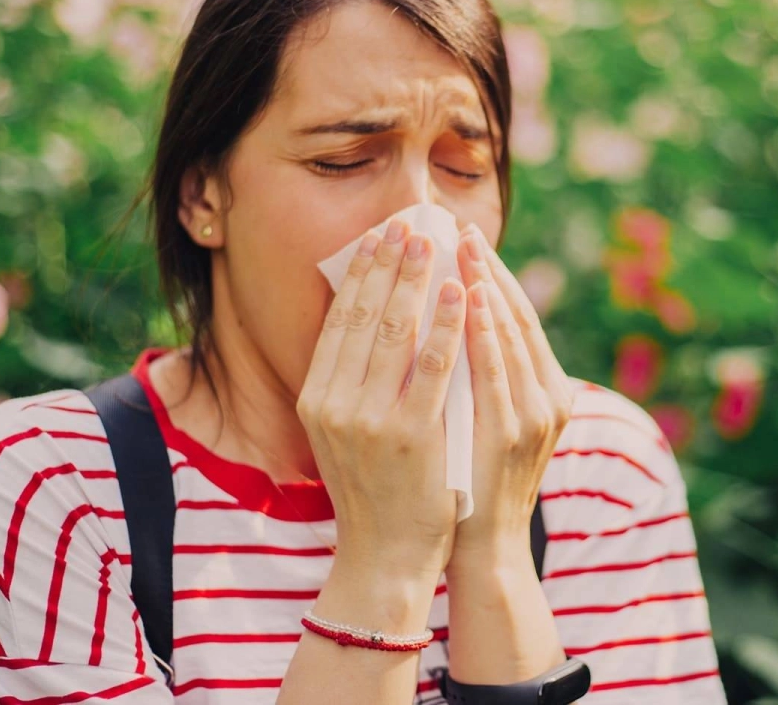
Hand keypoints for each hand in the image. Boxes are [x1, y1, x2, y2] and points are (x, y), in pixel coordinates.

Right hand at [296, 218, 466, 577]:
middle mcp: (334, 404)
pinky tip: (462, 294)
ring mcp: (371, 419)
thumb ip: (350, 381)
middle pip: (363, 315)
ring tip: (437, 243)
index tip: (379, 236)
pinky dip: (448, 326)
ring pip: (396, 332)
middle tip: (411, 224)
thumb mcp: (343, 431)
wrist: (386, 554)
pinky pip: (435, 368)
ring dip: (417, 281)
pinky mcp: (412, 435)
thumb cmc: (374, 488)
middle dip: (389, 264)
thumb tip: (369, 315)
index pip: (337, 320)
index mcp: (315, 398)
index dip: (360, 273)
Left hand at [449, 223, 576, 568]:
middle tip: (458, 227)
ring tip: (462, 248)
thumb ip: (478, 373)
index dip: (493, 274)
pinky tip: (466, 298)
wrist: (478, 547)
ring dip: (486, 287)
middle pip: (517, 317)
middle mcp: (549, 397)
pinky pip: (496, 370)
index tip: (464, 237)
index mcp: (546, 390)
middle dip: (487, 269)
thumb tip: (447, 315)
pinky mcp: (511, 433)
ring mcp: (534, 415)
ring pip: (511, 336)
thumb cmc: (470, 478)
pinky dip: (484, 330)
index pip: (518, 317)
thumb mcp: (484, 418)